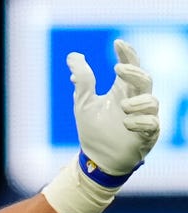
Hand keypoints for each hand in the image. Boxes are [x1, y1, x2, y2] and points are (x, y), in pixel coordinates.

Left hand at [68, 39, 159, 185]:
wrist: (96, 158)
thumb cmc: (93, 129)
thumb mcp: (84, 103)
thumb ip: (82, 80)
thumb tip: (73, 56)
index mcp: (123, 90)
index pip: (130, 66)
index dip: (127, 53)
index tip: (117, 43)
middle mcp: (136, 100)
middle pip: (144, 79)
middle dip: (134, 71)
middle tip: (118, 68)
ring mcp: (144, 117)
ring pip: (152, 101)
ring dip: (138, 101)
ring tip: (122, 106)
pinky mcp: (147, 135)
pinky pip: (152, 124)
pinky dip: (140, 121)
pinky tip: (127, 123)